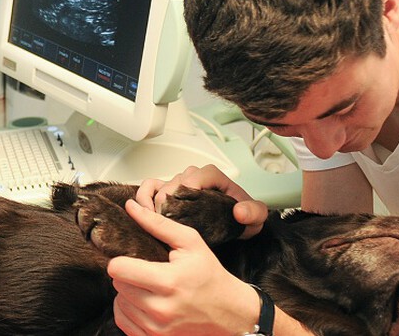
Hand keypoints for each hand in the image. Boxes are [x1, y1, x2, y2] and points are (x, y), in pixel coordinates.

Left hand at [110, 200, 259, 335]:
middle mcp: (160, 309)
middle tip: (147, 273)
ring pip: (118, 303)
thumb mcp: (191, 244)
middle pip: (117, 285)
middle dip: (128, 276)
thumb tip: (131, 207)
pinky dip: (130, 311)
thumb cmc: (211, 277)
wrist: (231, 314)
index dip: (121, 260)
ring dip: (128, 294)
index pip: (117, 269)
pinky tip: (146, 303)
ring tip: (150, 288)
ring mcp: (156, 328)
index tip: (132, 258)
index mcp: (168, 282)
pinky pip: (123, 321)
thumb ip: (158, 224)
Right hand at [135, 165, 267, 238]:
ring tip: (155, 222)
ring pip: (157, 186)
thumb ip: (253, 212)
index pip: (193, 178)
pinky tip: (146, 214)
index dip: (185, 193)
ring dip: (152, 204)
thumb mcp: (255, 217)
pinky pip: (148, 187)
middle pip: (172, 185)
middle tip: (170, 224)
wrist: (234, 222)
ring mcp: (178, 182)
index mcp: (211, 175)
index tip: (183, 211)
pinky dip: (143, 198)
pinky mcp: (166, 190)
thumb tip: (239, 211)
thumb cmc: (241, 216)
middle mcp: (192, 176)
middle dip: (168, 205)